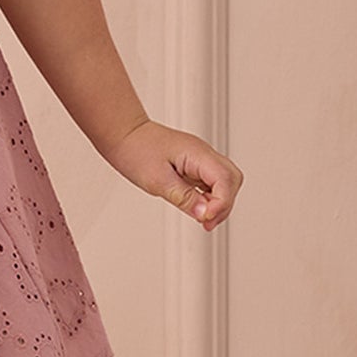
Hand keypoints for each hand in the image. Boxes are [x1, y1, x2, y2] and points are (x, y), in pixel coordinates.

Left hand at [103, 119, 241, 228]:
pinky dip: (209, 198)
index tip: (205, 218)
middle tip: (206, 222)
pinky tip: (199, 209)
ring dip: (218, 203)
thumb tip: (204, 214)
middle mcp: (203, 154)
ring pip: (225, 182)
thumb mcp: (158, 180)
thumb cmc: (136, 150)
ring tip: (202, 219)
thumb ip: (184, 198)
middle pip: (232, 180)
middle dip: (225, 204)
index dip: (221, 203)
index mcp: (197, 153)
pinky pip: (211, 183)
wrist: (124, 134)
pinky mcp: (194, 165)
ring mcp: (200, 159)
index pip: (225, 179)